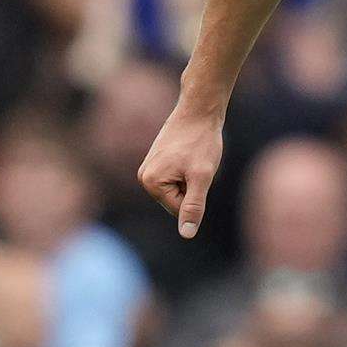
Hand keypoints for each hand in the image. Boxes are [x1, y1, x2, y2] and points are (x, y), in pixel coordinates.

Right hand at [138, 104, 223, 238]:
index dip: (196, 193)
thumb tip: (186, 235)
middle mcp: (144, 177)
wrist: (199, 111)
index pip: (179, 209)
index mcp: (151, 183)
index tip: (198, 170)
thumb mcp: (202, 177)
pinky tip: (190, 153)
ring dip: (192, 178)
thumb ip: (193, 207)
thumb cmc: (202, 142)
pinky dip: (189, 169)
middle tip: (198, 163)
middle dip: (193, 186)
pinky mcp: (157, 161)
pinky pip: (178, 177)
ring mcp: (149, 168)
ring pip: (179, 188)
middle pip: (176, 200)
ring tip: (194, 157)